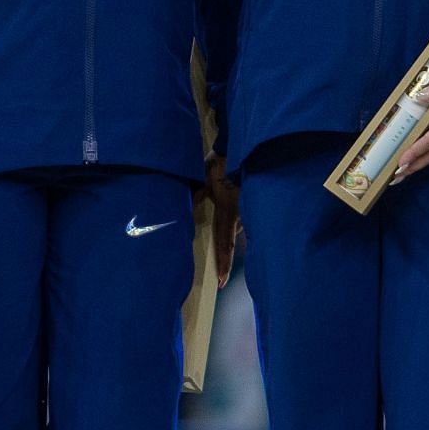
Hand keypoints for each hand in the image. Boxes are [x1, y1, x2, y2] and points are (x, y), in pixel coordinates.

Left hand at [196, 153, 240, 287]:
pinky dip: (234, 222)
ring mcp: (246, 209)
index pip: (225, 244)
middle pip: (231, 240)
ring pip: (236, 229)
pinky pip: (241, 218)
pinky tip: (230, 218)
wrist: (239, 147)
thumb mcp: (202, 180)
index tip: (221, 282)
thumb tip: (181, 210)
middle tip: (220, 278)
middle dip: (225, 257)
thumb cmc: (219, 164)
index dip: (223, 264)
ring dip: (229, 237)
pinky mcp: (247, 201)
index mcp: (228, 212)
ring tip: (222, 248)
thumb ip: (194, 196)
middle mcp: (240, 215)